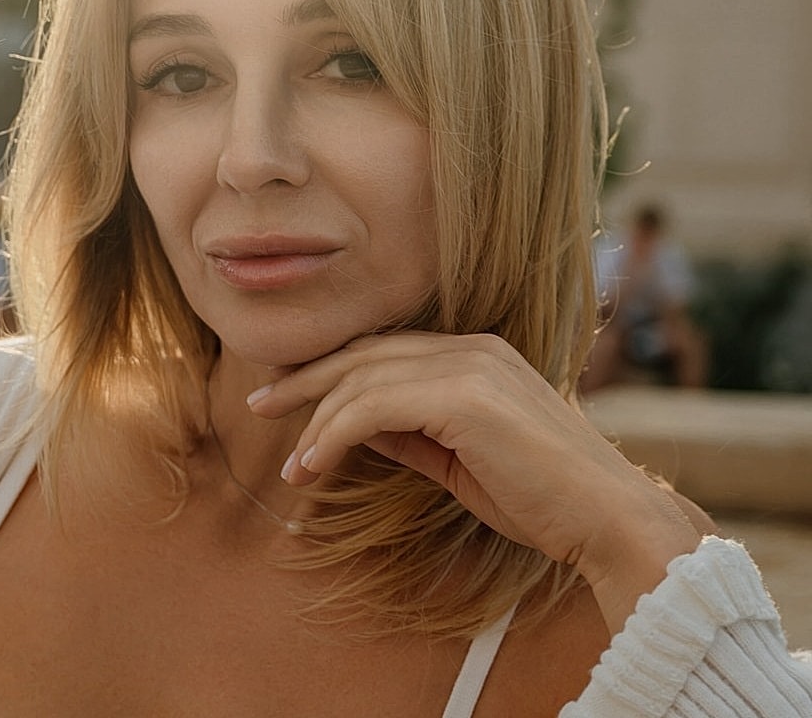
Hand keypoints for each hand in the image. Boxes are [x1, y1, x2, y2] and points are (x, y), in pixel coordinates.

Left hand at [248, 332, 702, 633]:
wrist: (606, 518)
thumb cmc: (538, 495)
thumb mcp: (457, 459)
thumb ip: (408, 434)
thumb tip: (352, 427)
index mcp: (475, 354)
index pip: (385, 351)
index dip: (332, 370)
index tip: (290, 394)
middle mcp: (470, 347)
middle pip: (366, 353)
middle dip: (307, 380)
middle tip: (261, 403)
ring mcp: (469, 366)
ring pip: (364, 378)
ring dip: (316, 418)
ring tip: (291, 463)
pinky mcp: (464, 396)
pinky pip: (375, 406)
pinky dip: (335, 433)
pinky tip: (313, 463)